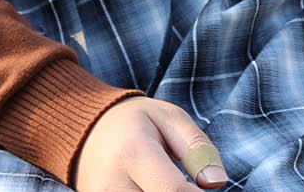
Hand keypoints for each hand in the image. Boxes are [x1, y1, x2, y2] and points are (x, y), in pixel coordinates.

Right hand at [76, 97, 228, 191]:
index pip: (172, 190)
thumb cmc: (135, 123)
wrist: (86, 132)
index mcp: (132, 153)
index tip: (205, 190)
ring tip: (165, 182)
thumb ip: (197, 148)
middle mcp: (110, 183)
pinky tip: (152, 188)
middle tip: (184, 183)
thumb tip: (216, 183)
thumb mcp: (170, 119)